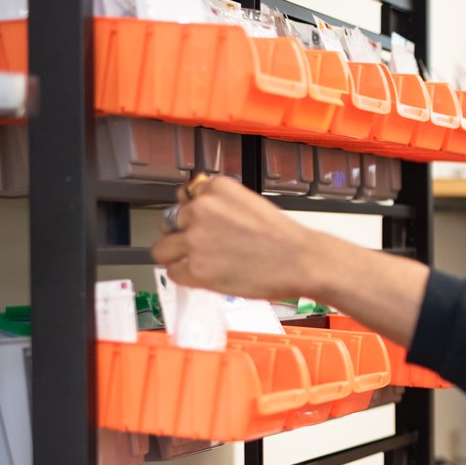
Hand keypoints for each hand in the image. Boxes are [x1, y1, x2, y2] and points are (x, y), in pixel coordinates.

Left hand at [150, 175, 428, 346]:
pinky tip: (210, 276)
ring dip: (179, 257)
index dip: (191, 216)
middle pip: (168, 221)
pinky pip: (174, 272)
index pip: (183, 198)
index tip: (203, 227)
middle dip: (182, 235)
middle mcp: (200, 208)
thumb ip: (219, 205)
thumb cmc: (284, 238)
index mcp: (215, 187)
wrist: (302, 261)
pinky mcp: (195, 267)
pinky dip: (188, 277)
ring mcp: (194, 238)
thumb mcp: (249, 204)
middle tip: (206, 249)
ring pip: (163, 249)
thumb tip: (193, 216)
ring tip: (205, 264)